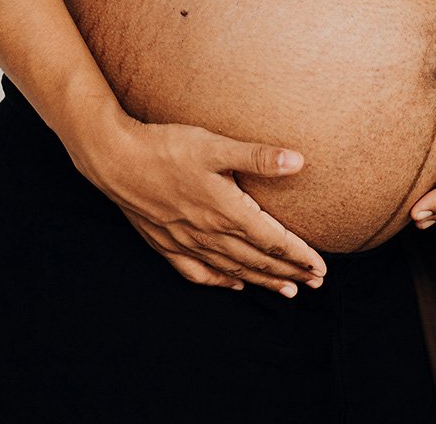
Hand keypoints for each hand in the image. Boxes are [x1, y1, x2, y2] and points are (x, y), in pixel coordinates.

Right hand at [71, 109, 326, 296]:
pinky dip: (219, 281)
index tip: (321, 268)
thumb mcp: (215, 145)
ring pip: (232, 269)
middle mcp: (209, 233)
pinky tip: (232, 284)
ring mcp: (186, 241)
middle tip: (315, 283)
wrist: (114, 158)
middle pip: (257, 260)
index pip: (273, 241)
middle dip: (289, 273)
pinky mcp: (165, 242)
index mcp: (226, 211)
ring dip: (262, 280)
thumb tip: (299, 162)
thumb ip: (258, 157)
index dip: (299, 256)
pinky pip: (197, 271)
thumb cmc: (167, 147)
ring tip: (287, 291)